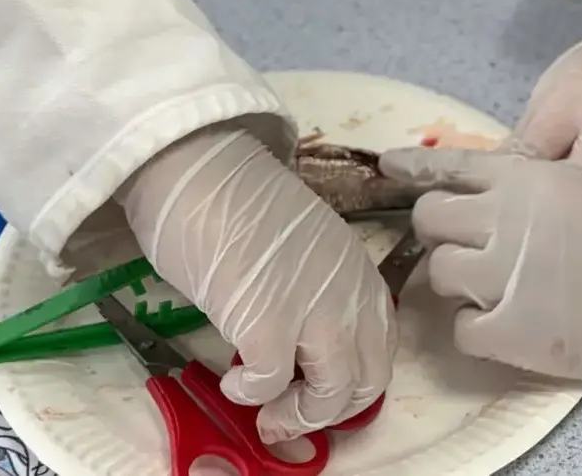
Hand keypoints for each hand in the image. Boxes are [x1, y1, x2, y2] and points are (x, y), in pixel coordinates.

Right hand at [121, 126, 395, 442]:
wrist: (200, 165)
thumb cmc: (237, 200)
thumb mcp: (302, 248)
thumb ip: (313, 290)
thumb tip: (297, 347)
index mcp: (358, 269)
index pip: (381, 347)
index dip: (349, 381)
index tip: (311, 388)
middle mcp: (349, 290)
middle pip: (368, 380)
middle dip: (327, 410)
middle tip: (284, 412)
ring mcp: (313, 307)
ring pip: (333, 393)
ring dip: (296, 415)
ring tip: (261, 407)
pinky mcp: (267, 320)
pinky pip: (271, 383)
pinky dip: (250, 394)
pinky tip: (232, 379)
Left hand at [379, 148, 581, 395]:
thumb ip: (545, 175)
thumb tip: (499, 176)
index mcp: (533, 179)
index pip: (454, 166)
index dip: (414, 167)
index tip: (388, 167)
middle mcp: (512, 221)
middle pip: (432, 219)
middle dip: (442, 229)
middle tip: (468, 243)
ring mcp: (510, 277)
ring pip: (439, 274)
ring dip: (459, 279)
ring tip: (497, 284)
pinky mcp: (517, 333)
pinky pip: (461, 328)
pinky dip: (475, 326)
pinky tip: (506, 321)